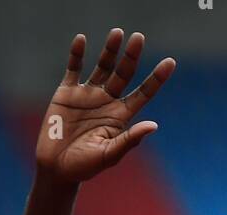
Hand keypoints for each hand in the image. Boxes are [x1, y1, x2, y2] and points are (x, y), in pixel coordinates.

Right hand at [36, 29, 174, 183]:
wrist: (56, 168)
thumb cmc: (85, 166)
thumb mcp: (109, 155)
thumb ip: (129, 140)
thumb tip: (153, 125)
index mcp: (120, 116)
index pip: (143, 93)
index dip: (157, 78)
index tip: (171, 62)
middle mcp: (107, 101)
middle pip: (124, 74)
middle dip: (131, 56)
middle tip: (139, 38)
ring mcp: (87, 95)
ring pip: (102, 66)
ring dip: (110, 50)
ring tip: (118, 33)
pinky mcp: (66, 92)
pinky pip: (73, 68)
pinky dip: (77, 54)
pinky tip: (82, 40)